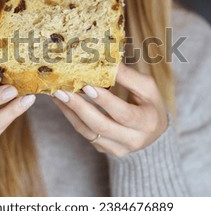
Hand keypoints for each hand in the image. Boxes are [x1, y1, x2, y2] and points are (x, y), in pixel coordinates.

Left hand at [52, 63, 167, 156]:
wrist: (152, 133)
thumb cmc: (150, 104)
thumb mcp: (147, 88)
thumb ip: (127, 76)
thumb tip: (105, 61)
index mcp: (147, 122)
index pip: (123, 113)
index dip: (105, 101)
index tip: (87, 85)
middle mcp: (133, 140)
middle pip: (101, 125)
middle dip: (79, 107)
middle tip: (63, 90)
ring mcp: (117, 148)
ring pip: (89, 132)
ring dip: (70, 112)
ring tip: (57, 94)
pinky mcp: (105, 149)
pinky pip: (85, 134)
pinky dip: (71, 117)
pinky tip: (63, 103)